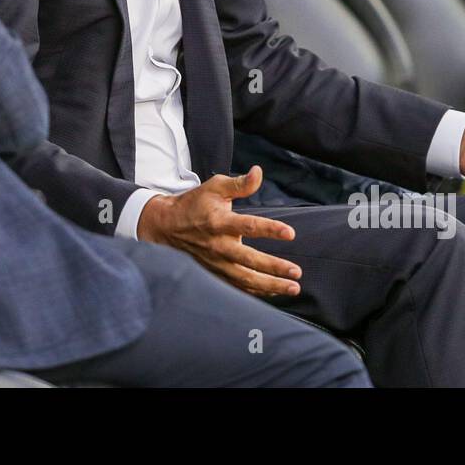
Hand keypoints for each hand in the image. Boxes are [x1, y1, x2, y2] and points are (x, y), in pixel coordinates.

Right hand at [136, 165, 302, 297]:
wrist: (167, 226)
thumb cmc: (195, 203)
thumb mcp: (215, 187)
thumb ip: (240, 184)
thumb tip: (259, 172)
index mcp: (219, 221)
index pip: (248, 226)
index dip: (270, 229)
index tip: (290, 233)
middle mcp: (218, 245)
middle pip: (249, 260)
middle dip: (274, 268)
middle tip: (297, 272)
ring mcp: (216, 263)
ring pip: (245, 279)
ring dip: (270, 286)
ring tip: (293, 288)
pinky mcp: (214, 273)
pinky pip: (237, 287)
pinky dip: (256, 292)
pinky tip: (275, 292)